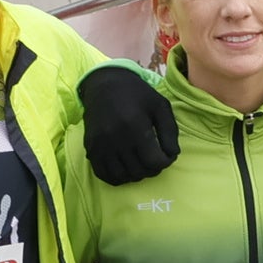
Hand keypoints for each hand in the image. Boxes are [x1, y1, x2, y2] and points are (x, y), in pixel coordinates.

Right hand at [79, 63, 179, 183]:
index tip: (167, 155)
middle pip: (139, 171)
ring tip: (142, 163)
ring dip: (136, 174)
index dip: (166, 162)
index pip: (154, 161)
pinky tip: (126, 168)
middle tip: (156, 158)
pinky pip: (103, 174)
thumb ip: (170, 132)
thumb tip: (172, 155)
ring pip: (121, 176)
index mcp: (134, 126)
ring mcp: (100, 145)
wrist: (105, 85)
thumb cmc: (138, 95)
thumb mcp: (161, 106)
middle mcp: (114, 138)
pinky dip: (117, 177)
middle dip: (153, 169)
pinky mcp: (90, 148)